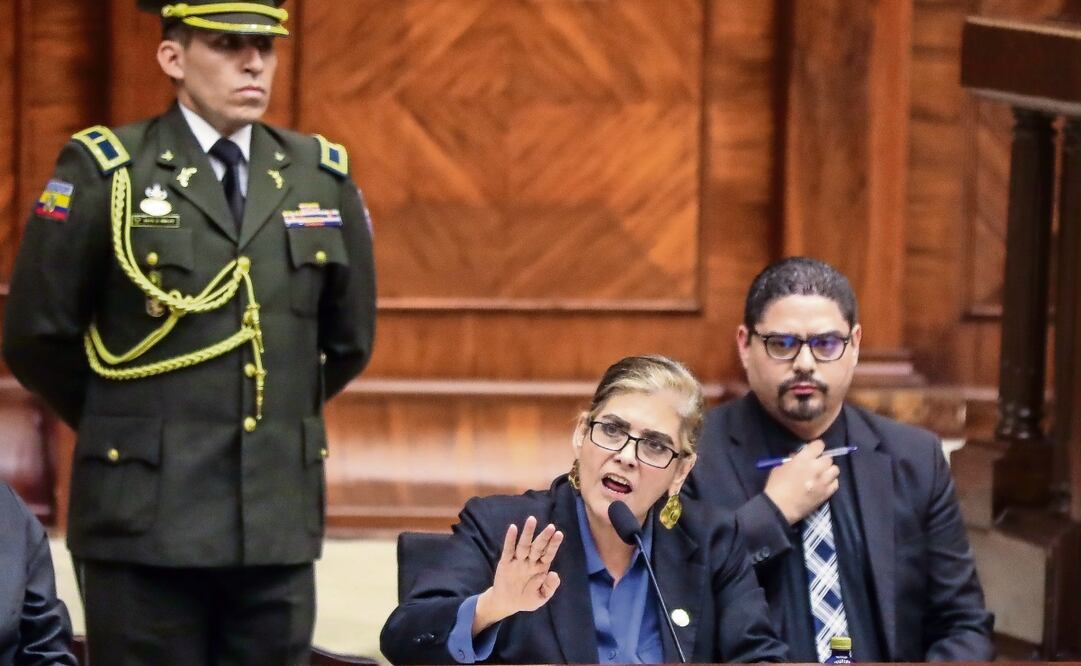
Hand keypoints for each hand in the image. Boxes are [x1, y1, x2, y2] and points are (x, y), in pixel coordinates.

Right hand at [473, 516, 563, 634]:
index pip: (548, 553)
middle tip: (551, 526)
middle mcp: (530, 561)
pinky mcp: (505, 563)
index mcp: (541, 568)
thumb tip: (554, 574)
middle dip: (544, 537)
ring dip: (528, 533)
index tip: (559, 534)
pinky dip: (510, 539)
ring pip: (523, 545)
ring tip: (532, 520)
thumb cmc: (526, 599)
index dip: (553, 544)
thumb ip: (549, 587)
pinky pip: (508, 550)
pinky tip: (513, 528)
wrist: (507, 603)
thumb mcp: (540, 597)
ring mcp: (518, 561)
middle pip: (537, 547)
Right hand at [763, 439, 839, 524]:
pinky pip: (836, 483)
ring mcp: (824, 481)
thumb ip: (792, 460)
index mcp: (803, 459)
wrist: (779, 507)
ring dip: (829, 470)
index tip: (813, 451)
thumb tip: (798, 458)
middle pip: (829, 458)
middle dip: (822, 460)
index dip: (816, 447)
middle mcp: (817, 467)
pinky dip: (831, 482)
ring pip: (835, 469)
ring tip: (822, 475)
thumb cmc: (775, 486)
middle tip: (816, 465)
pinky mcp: (827, 493)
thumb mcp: (780, 467)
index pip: (819, 445)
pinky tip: (823, 485)